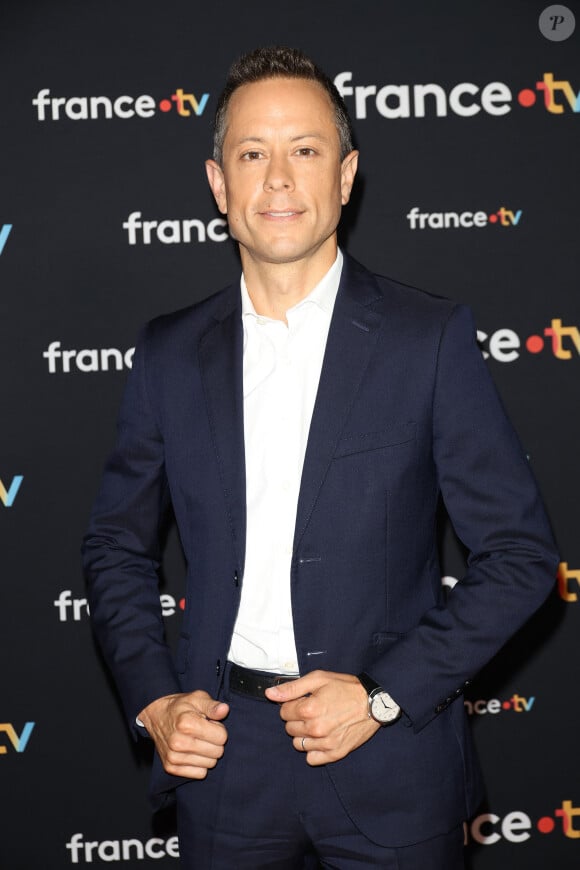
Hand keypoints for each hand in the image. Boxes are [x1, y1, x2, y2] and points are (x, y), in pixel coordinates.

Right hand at [138, 691, 228, 778]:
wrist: (156, 716)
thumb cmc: (180, 707)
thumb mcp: (197, 698)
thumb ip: (212, 705)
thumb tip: (224, 710)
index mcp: (187, 724)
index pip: (222, 737)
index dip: (219, 729)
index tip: (210, 724)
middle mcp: (179, 743)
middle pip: (217, 752)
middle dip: (215, 742)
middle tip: (205, 733)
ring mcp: (174, 757)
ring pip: (210, 764)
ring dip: (208, 754)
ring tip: (198, 741)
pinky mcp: (171, 767)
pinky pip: (200, 773)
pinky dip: (200, 764)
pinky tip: (194, 752)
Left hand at [265, 670, 379, 764]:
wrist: (373, 702)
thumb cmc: (346, 688)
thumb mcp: (318, 679)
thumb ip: (292, 688)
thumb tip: (270, 694)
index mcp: (309, 709)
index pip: (283, 712)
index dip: (291, 704)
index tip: (303, 701)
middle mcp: (315, 729)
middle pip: (289, 728)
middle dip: (296, 719)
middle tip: (312, 710)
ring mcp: (325, 743)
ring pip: (298, 744)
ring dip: (304, 734)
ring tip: (317, 723)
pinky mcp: (335, 753)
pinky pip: (312, 759)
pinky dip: (313, 750)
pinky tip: (322, 737)